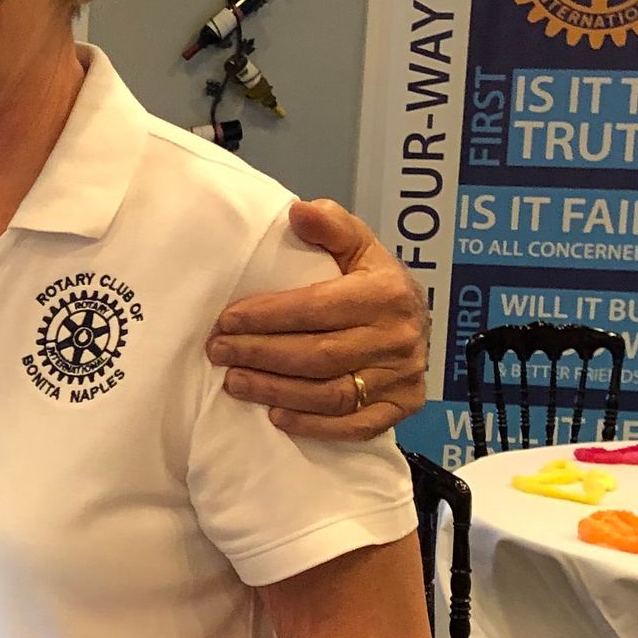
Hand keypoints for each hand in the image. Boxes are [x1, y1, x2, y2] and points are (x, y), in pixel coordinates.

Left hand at [206, 198, 428, 440]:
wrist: (419, 320)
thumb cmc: (375, 281)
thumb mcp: (359, 245)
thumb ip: (331, 225)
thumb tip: (298, 212)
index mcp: (385, 292)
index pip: (317, 307)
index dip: (267, 315)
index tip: (226, 320)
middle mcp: (398, 337)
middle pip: (319, 355)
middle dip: (261, 354)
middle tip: (218, 352)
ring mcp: (403, 377)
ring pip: (331, 394)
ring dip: (276, 391)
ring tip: (234, 382)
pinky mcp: (403, 406)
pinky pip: (355, 425)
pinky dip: (313, 425)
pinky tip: (276, 415)